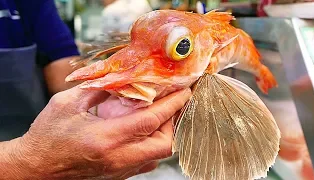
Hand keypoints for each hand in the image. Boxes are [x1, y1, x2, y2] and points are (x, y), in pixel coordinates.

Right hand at [6, 85, 191, 179]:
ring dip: (165, 134)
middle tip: (174, 104)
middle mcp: (118, 157)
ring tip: (162, 115)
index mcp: (106, 138)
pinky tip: (145, 132)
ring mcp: (119, 169)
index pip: (151, 120)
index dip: (172, 104)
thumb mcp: (67, 104)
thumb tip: (118, 80)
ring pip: (157, 156)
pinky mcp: (117, 174)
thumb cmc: (47, 137)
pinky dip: (152, 145)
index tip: (185, 92)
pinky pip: (146, 162)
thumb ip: (96, 89)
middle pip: (164, 145)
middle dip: (175, 122)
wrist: (35, 169)